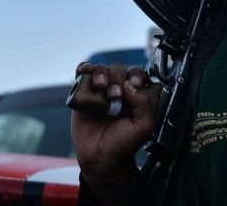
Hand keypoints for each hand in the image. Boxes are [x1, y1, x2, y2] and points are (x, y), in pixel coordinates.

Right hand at [70, 62, 161, 201]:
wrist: (99, 159)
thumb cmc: (122, 145)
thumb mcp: (143, 127)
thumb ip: (144, 105)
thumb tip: (130, 85)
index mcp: (136, 97)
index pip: (138, 75)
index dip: (136, 75)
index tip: (133, 84)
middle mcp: (119, 91)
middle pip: (119, 70)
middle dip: (117, 78)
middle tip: (114, 95)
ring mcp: (100, 91)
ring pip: (101, 69)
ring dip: (101, 73)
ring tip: (100, 87)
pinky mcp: (83, 94)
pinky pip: (82, 73)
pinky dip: (83, 68)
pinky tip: (86, 72)